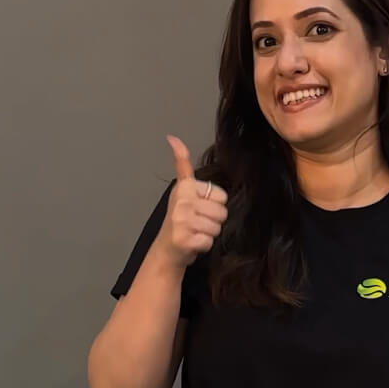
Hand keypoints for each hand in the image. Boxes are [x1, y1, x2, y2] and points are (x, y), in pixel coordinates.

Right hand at [158, 135, 227, 265]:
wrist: (166, 249)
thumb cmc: (179, 220)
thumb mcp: (183, 190)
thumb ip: (183, 166)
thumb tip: (173, 137)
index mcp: (184, 187)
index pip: (220, 195)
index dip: (213, 205)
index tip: (196, 208)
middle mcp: (182, 201)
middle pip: (222, 212)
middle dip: (213, 221)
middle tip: (196, 224)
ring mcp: (182, 220)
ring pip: (217, 227)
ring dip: (208, 234)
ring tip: (194, 232)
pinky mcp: (184, 238)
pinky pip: (209, 241)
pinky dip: (204, 246)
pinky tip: (192, 243)